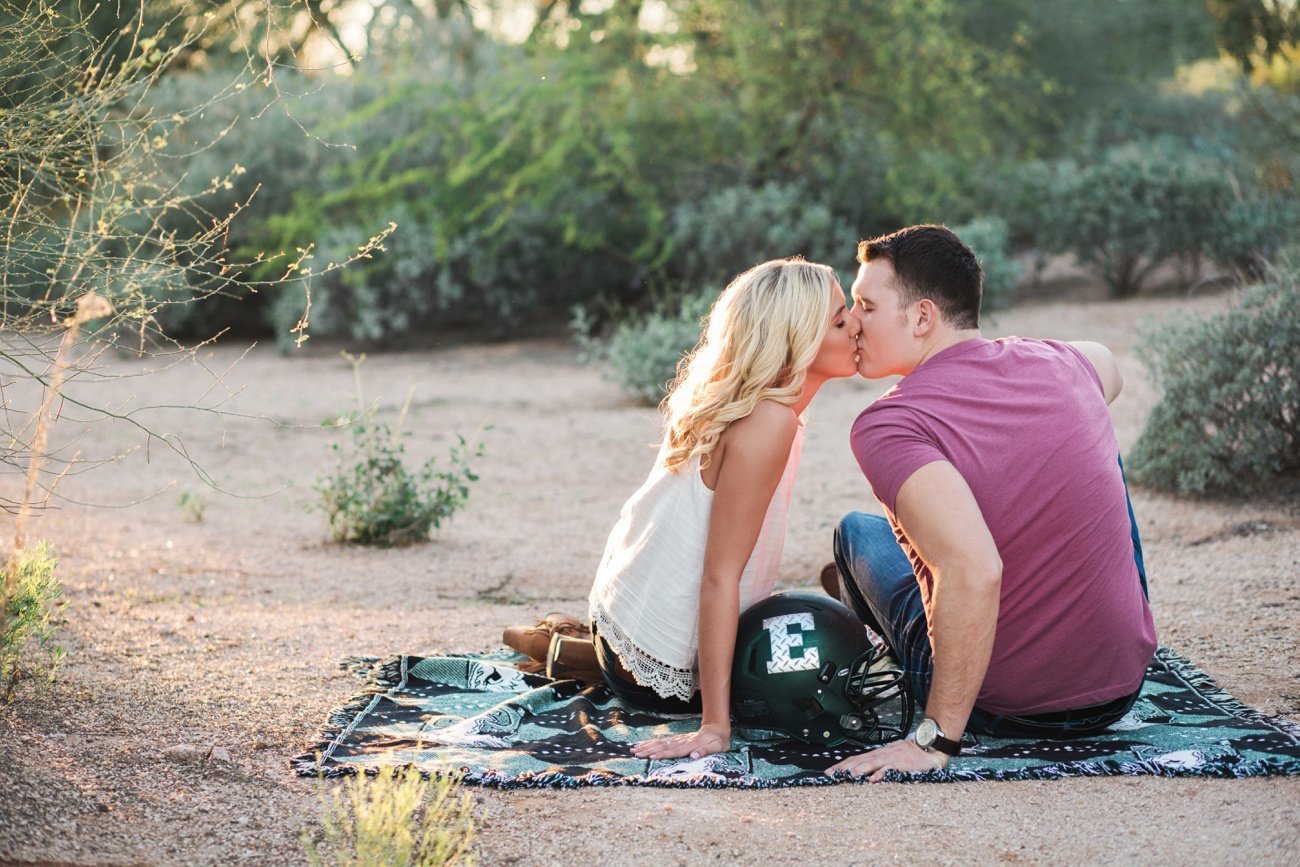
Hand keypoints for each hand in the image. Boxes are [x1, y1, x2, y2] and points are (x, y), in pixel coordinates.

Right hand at [629, 722, 729, 760]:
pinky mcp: (677, 739)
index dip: (663, 754)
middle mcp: (682, 741)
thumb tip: (693, 756)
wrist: (716, 729)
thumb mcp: (716, 747)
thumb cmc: (718, 741)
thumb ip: (704, 751)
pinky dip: (652, 743)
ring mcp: (678, 739)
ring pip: (660, 742)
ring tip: (634, 749)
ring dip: (647, 746)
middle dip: (649, 750)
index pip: (674, 751)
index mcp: (690, 744)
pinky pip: (662, 741)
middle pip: (663, 746)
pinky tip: (643, 744)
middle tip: (635, 753)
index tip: (651, 757)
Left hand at [825, 737, 947, 781]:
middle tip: (831, 775)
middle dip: (844, 767)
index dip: (841, 765)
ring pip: (871, 763)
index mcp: (876, 754)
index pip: (855, 758)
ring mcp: (890, 758)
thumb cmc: (909, 755)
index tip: (829, 772)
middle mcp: (880, 755)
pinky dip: (881, 773)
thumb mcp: (890, 757)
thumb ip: (877, 764)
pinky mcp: (900, 763)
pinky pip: (889, 768)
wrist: (927, 747)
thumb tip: (862, 771)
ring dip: (859, 769)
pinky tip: (873, 779)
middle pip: (858, 760)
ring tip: (849, 775)